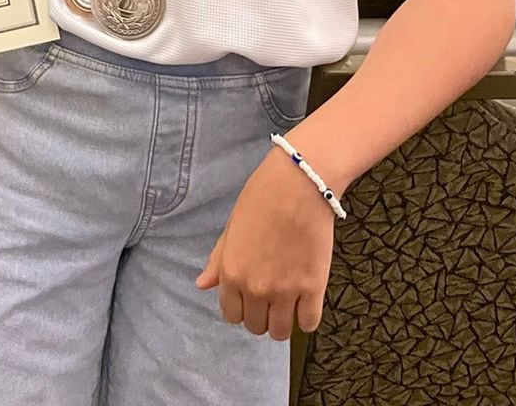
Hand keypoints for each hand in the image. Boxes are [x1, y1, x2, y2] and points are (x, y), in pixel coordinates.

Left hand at [196, 147, 337, 341]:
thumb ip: (218, 261)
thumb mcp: (232, 227)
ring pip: (280, 332)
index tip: (248, 297)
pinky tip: (305, 302)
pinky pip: (308, 324)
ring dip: (282, 321)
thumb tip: (201, 285)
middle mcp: (256, 288)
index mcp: (232, 272)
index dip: (240, 307)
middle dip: (260, 314)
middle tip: (269, 296)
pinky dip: (306, 318)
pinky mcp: (313, 288)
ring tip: (286, 302)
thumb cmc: (261, 198)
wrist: (297, 183)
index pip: (231, 315)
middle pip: (255, 326)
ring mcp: (285, 291)